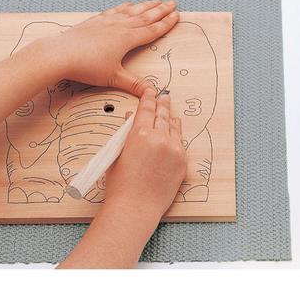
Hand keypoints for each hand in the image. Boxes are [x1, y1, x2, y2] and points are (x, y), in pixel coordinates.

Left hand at [38, 0, 178, 96]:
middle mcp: (119, 26)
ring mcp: (107, 21)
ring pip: (131, 11)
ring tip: (155, 0)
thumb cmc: (86, 66)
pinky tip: (128, 4)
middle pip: (145, 16)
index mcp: (127, 39)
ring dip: (145, 5)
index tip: (177, 16)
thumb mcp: (113, 78)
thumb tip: (150, 92)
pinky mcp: (95, 21)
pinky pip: (114, 10)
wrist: (61, 54)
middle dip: (160, 10)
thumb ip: (133, 84)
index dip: (166, 24)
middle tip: (172, 3)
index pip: (152, 30)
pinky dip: (124, 6)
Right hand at [104, 88, 186, 219]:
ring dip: (170, 117)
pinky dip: (177, 134)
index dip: (148, 98)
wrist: (135, 207)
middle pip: (162, 115)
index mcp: (140, 134)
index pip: (146, 109)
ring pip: (173, 127)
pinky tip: (175, 130)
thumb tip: (129, 119)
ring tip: (169, 111)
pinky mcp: (182, 162)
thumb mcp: (117, 154)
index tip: (150, 91)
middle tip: (163, 96)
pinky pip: (180, 142)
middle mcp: (160, 138)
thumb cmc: (120, 184)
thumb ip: (126, 134)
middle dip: (161, 104)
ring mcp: (174, 150)